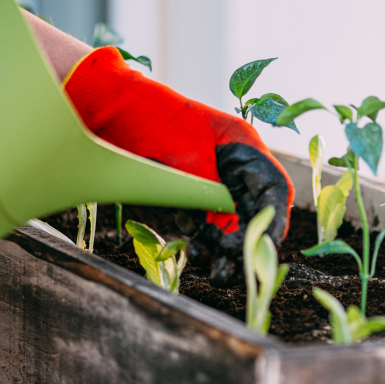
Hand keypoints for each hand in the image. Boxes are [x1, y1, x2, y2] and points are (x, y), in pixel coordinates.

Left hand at [63, 47, 293, 285]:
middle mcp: (233, 165)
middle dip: (242, 244)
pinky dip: (198, 236)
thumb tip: (232, 226)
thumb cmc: (154, 123)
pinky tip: (187, 242)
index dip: (273, 223)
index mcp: (243, 147)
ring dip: (218, 246)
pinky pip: (203, 221)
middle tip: (226, 271)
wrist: (111, 112)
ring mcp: (212, 179)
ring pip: (226, 222)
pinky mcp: (190, 191)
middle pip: (251, 212)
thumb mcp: (190, 157)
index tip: (263, 250)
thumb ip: (213, 190)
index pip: (273, 190)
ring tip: (201, 261)